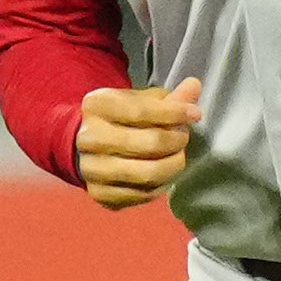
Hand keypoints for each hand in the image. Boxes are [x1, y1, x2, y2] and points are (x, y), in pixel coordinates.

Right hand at [78, 79, 202, 210]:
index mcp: (96, 106)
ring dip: (173, 165)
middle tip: (184, 137)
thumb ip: (168, 97)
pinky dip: (161, 185)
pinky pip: (142, 194)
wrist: (86, 146)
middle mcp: (89, 138)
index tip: (195, 114)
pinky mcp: (100, 194)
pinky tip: (164, 173)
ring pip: (147, 173)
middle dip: (176, 141)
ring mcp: (91, 169)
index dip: (174, 113)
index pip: (140, 111)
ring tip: (178, 156)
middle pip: (148, 144)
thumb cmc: (120, 118)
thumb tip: (194, 86)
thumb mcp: (139, 100)